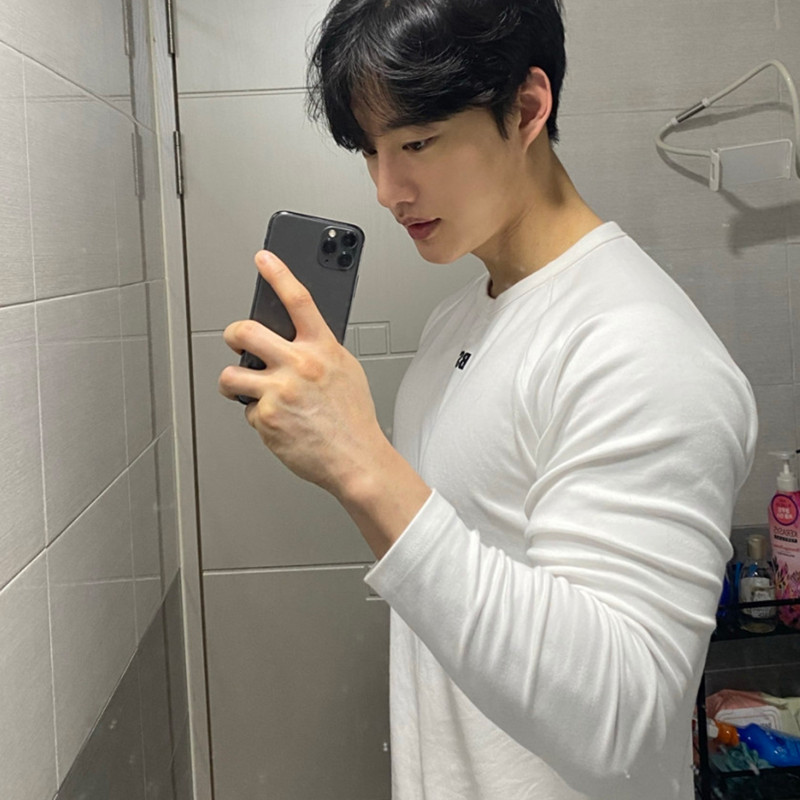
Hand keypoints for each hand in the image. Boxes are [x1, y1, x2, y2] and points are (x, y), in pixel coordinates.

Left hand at [218, 250, 388, 499]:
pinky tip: (278, 422)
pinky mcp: (265, 416)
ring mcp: (279, 390)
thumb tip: (298, 341)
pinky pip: (246, 409)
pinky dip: (258, 416)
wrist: (356, 459)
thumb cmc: (354, 419)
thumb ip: (321, 352)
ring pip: (232, 374)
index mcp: (322, 349)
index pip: (298, 300)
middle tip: (236, 342)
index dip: (278, 273)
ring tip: (250, 390)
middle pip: (246, 331)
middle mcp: (299, 364)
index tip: (264, 258)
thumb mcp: (347, 372)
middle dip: (234, 335)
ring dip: (235, 382)